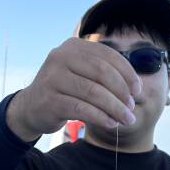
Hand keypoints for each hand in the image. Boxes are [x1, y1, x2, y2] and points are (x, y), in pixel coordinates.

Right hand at [6, 38, 142, 140]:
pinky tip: (111, 123)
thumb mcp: (83, 74)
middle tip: (132, 107)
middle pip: (102, 73)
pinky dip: (100, 117)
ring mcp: (53, 77)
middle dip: (122, 92)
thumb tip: (137, 87)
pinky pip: (82, 109)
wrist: (31, 107)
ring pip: (93, 92)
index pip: (108, 55)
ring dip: (115, 108)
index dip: (127, 73)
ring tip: (126, 119)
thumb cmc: (66, 90)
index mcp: (73, 46)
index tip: (138, 91)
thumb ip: (105, 73)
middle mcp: (60, 57)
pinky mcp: (49, 100)